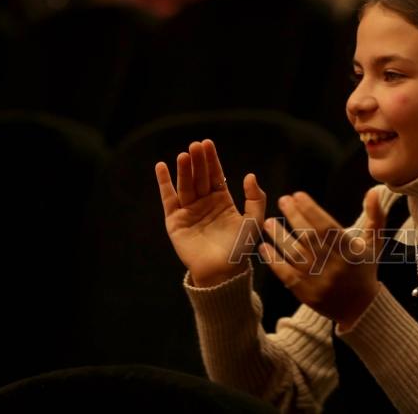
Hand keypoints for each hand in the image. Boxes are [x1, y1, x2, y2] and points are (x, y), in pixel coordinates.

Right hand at [155, 140, 266, 286]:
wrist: (222, 272)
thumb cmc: (239, 249)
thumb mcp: (253, 221)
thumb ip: (255, 199)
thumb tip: (250, 175)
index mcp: (222, 201)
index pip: (216, 175)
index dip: (212, 160)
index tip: (208, 144)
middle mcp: (205, 203)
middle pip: (200, 177)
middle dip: (198, 162)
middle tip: (196, 146)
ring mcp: (189, 211)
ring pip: (186, 185)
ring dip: (184, 170)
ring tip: (184, 155)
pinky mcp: (175, 221)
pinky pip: (169, 199)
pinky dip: (164, 183)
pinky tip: (162, 167)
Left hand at [258, 189, 385, 327]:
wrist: (361, 309)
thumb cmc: (365, 270)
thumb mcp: (374, 244)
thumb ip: (375, 216)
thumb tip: (373, 191)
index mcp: (350, 251)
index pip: (327, 226)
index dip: (311, 210)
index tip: (298, 195)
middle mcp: (334, 265)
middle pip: (309, 237)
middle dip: (294, 216)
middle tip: (283, 200)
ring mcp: (318, 281)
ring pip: (295, 255)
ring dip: (279, 237)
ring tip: (268, 222)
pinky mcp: (306, 294)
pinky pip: (286, 275)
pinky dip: (274, 261)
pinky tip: (264, 247)